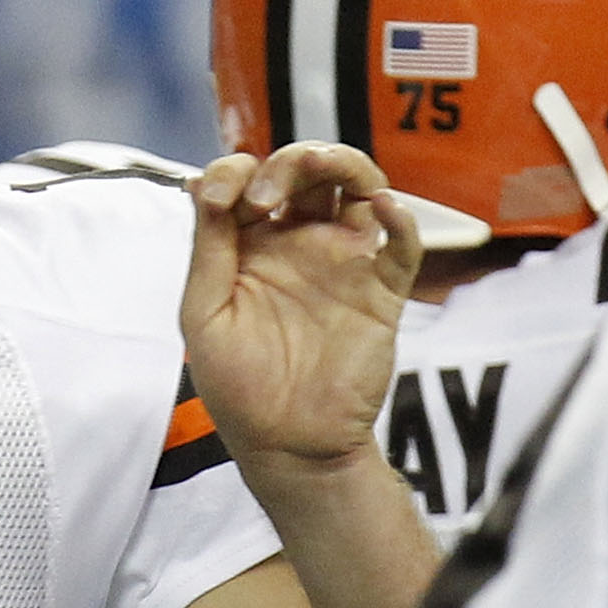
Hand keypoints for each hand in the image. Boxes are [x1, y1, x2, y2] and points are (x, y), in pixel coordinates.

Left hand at [179, 144, 419, 466]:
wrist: (289, 445)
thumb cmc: (239, 387)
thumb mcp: (204, 315)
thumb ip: (208, 249)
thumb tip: (205, 185)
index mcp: (250, 247)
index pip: (247, 180)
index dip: (234, 172)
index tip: (218, 198)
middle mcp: (297, 245)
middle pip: (306, 172)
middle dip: (286, 163)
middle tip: (265, 198)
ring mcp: (342, 263)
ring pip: (357, 187)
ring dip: (342, 163)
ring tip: (321, 165)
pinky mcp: (382, 291)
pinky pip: (402, 242)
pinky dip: (400, 217)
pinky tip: (381, 207)